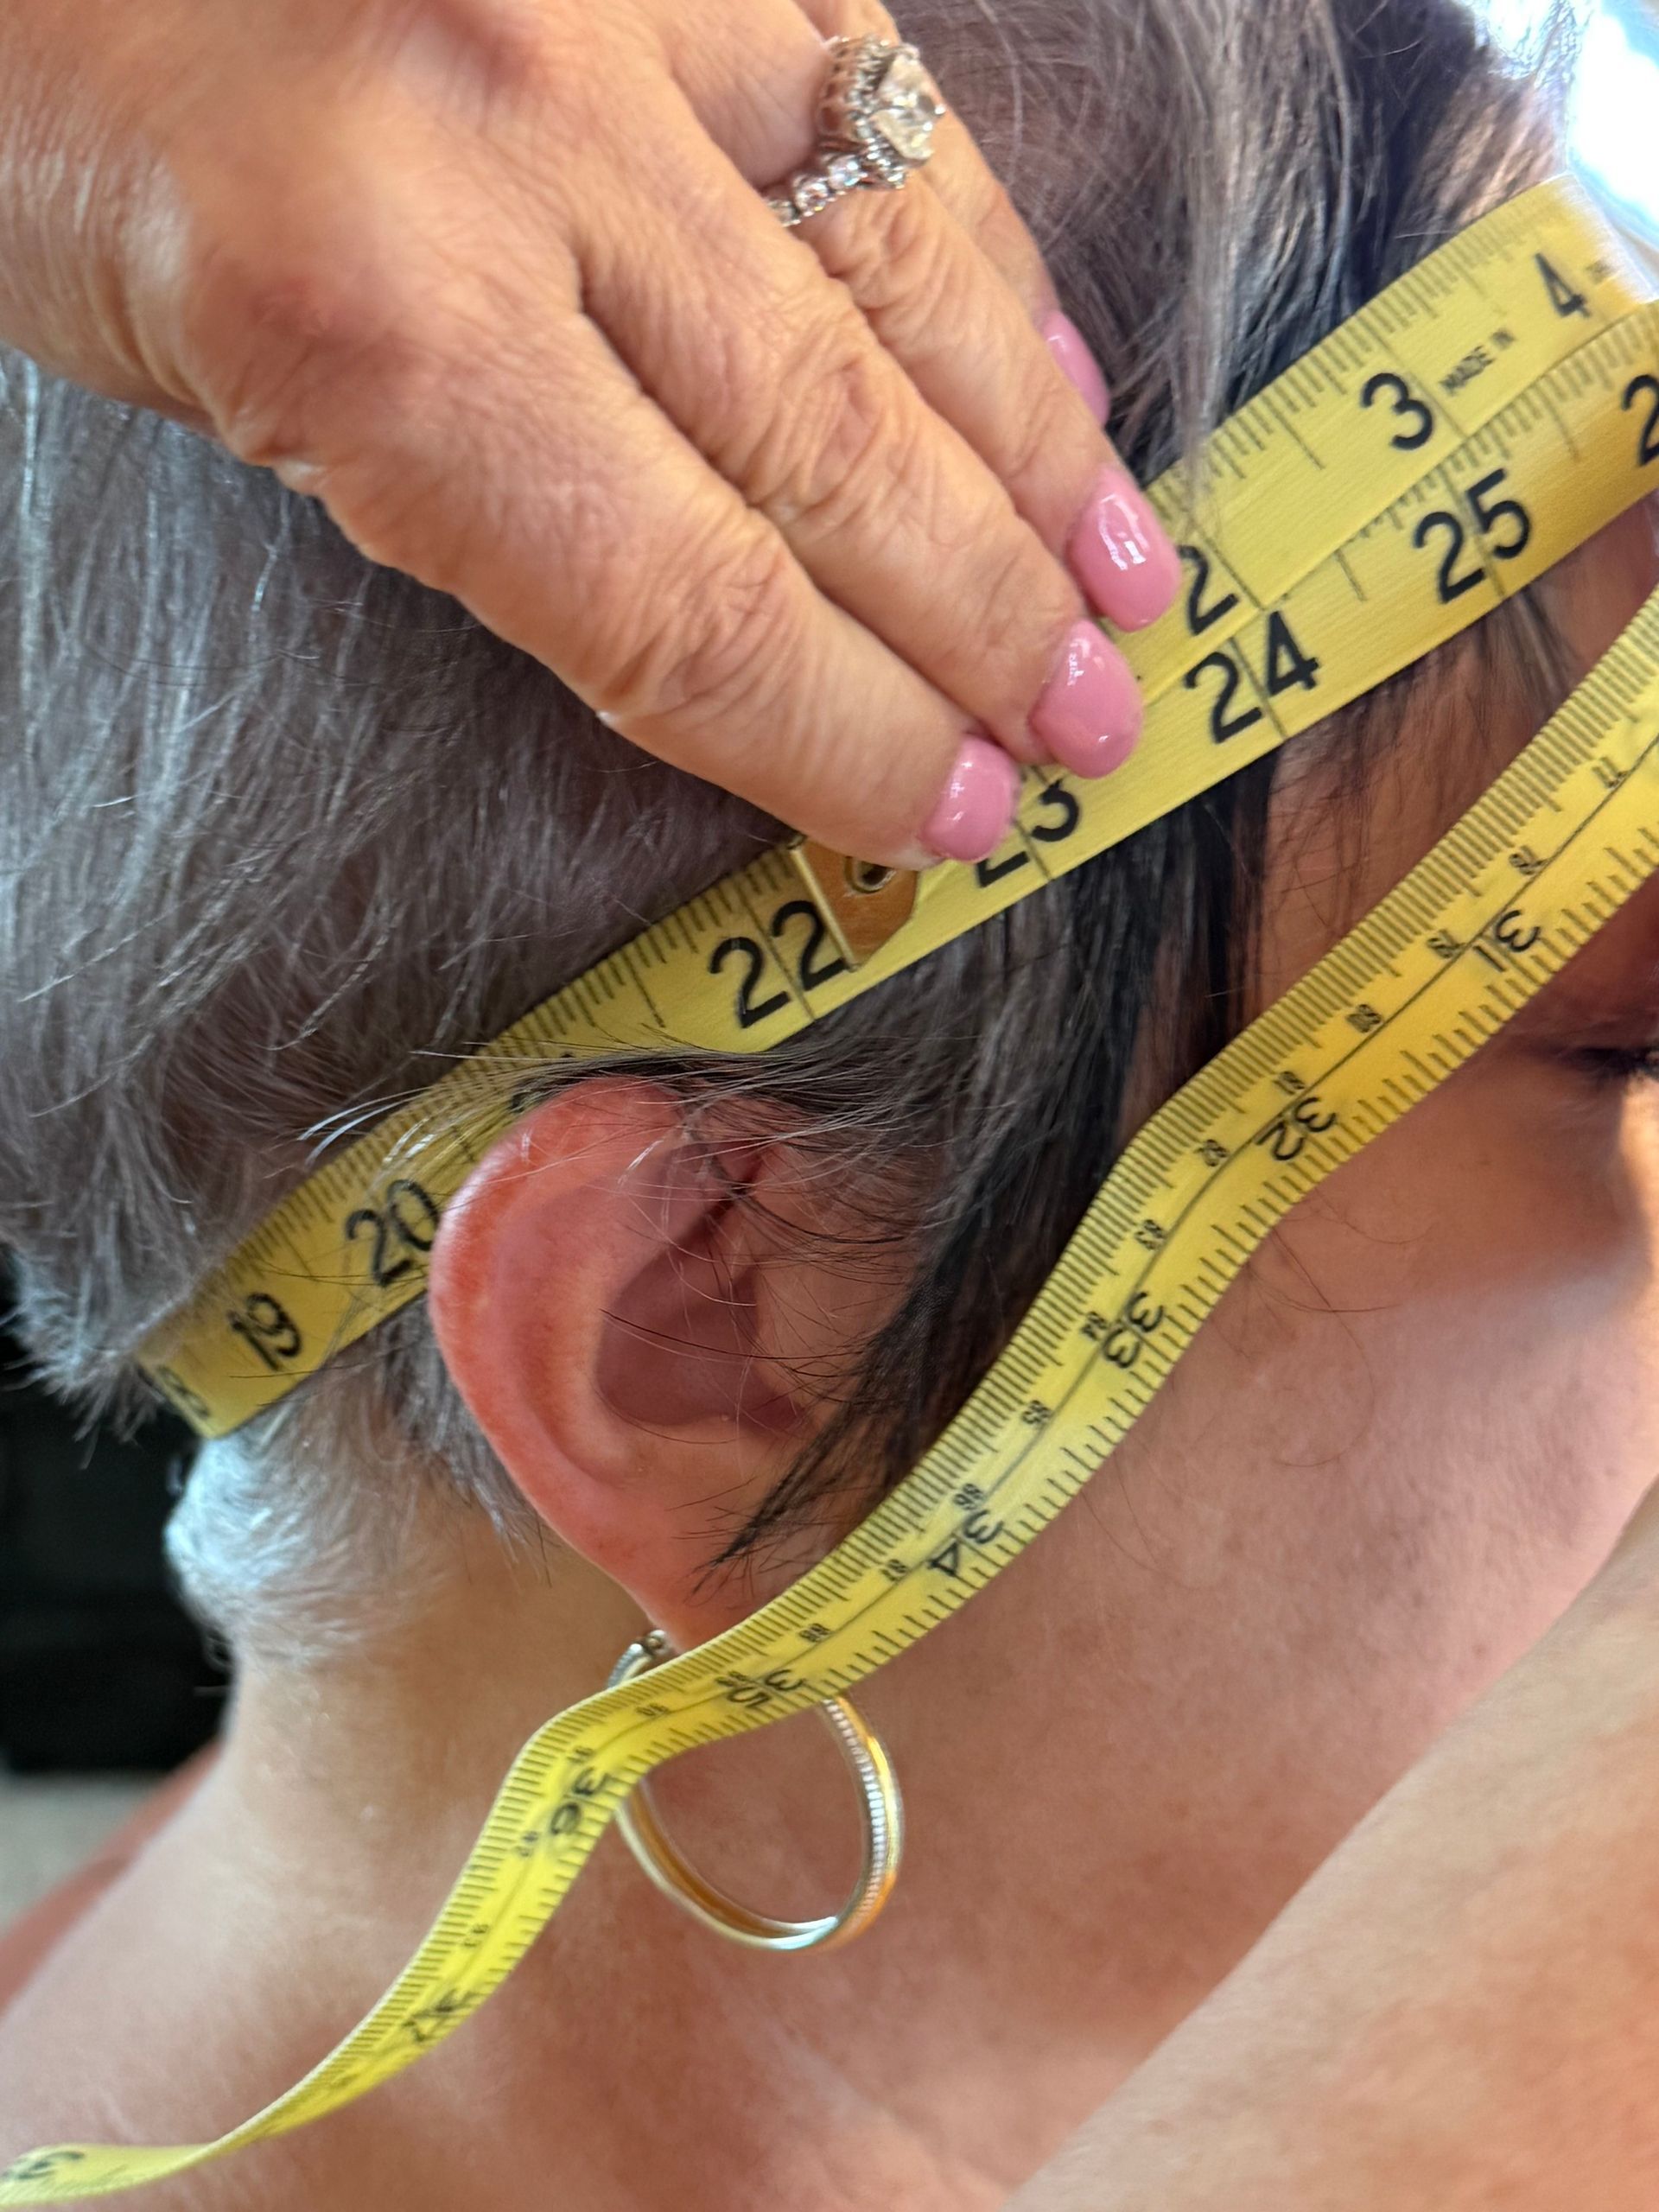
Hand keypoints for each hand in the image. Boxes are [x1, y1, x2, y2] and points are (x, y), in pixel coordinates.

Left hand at [0, 0, 1176, 866]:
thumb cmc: (44, 151)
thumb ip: (477, 513)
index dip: (849, 735)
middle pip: (832, 452)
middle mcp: (521, 142)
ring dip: (1038, 450)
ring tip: (1131, 581)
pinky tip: (1050, 367)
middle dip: (983, 623)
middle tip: (1091, 735)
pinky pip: (873, 90)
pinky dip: (982, 252)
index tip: (951, 816)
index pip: (694, 602)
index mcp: (372, 315)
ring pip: (897, 264)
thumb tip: (740, 646)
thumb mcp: (203, 399)